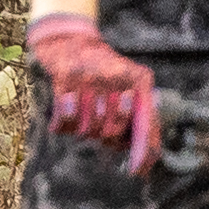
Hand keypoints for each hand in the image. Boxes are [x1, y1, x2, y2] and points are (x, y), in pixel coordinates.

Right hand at [25, 14, 159, 175]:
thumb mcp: (127, 81)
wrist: (69, 36)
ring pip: (88, 129)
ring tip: (80, 114)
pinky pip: (66, 120)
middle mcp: (117, 77)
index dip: (143, 151)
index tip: (136, 171)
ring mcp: (91, 77)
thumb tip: (135, 150)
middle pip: (112, 132)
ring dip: (82, 130)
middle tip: (97, 127)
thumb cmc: (101, 67)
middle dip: (104, 137)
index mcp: (139, 80)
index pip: (146, 123)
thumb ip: (136, 111)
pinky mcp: (66, 77)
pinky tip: (63, 116)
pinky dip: (62, 125)